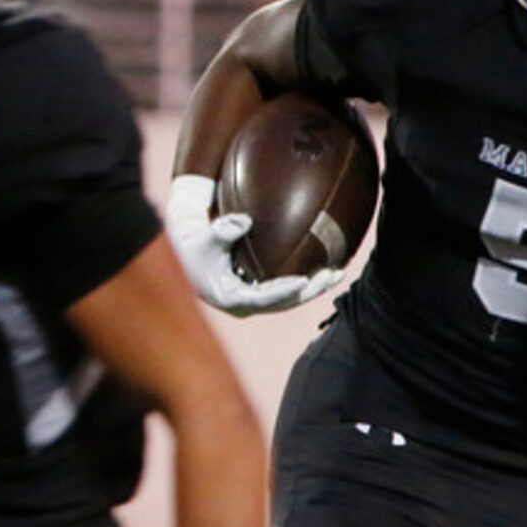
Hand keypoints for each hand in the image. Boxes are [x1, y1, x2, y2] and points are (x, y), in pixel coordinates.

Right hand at [164, 174, 341, 315]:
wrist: (188, 255)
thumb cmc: (194, 247)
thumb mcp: (205, 238)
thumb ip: (222, 230)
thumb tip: (244, 222)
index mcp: (230, 297)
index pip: (262, 298)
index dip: (283, 291)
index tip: (303, 281)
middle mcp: (245, 305)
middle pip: (284, 303)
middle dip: (310, 290)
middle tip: (332, 275)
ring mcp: (254, 302)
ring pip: (289, 300)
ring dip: (314, 288)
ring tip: (338, 273)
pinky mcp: (260, 295)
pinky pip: (287, 292)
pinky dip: (306, 283)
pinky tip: (325, 270)